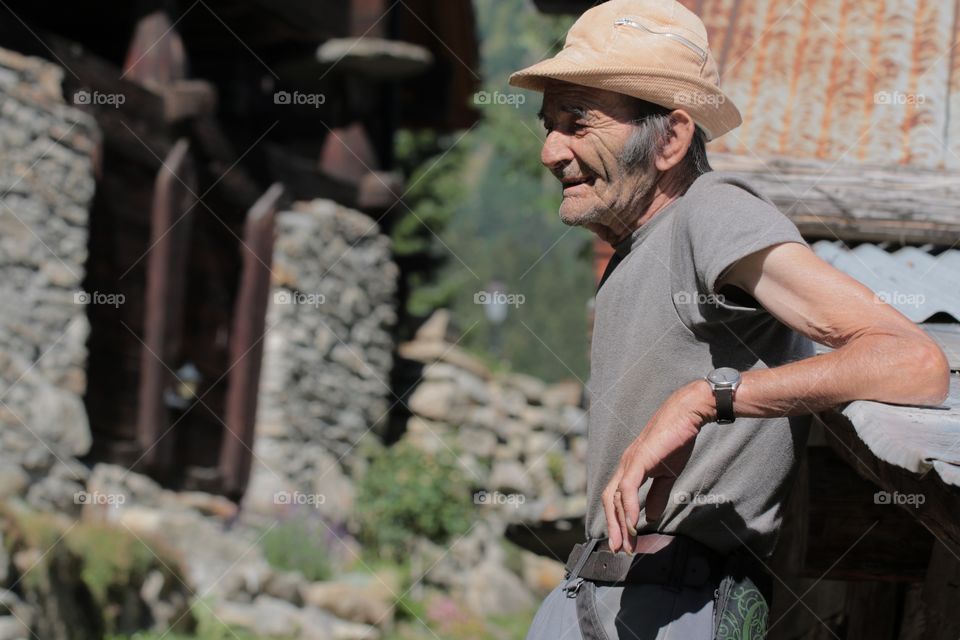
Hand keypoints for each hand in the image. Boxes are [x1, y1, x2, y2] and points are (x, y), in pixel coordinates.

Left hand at [601, 380, 713, 552]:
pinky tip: (633, 524)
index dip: (617, 520)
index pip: (615, 498)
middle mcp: (624, 465)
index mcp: (630, 468)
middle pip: (608, 500)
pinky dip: (628, 507)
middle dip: (613, 527)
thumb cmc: (677, 440)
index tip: (624, 541)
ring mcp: (629, 462)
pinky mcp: (638, 460)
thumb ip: (657, 494)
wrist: (686, 415)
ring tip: (626, 542)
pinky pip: (627, 488)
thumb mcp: (667, 474)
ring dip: (619, 522)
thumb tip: (649, 516)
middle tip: (619, 549)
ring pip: (614, 497)